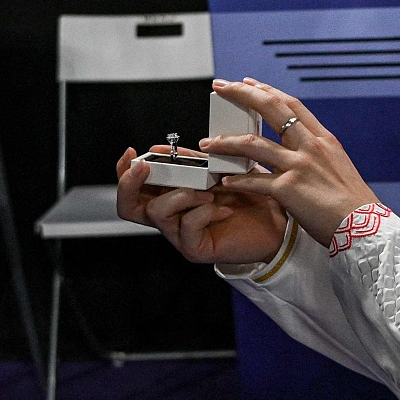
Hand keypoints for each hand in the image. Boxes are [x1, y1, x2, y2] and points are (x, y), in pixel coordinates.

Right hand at [115, 148, 288, 265]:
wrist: (276, 220)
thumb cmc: (247, 194)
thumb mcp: (214, 169)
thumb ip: (188, 162)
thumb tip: (159, 150)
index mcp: (169, 196)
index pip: (132, 189)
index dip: (124, 171)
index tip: (133, 152)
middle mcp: (170, 217)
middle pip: (128, 207)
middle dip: (130, 184)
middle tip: (146, 168)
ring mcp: (180, 235)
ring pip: (157, 213)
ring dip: (181, 194)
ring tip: (207, 190)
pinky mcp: (196, 249)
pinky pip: (187, 226)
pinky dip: (205, 211)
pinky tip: (225, 208)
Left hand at [203, 79, 378, 246]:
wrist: (365, 227)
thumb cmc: (353, 204)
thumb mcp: (338, 168)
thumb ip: (317, 156)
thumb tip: (300, 154)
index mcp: (323, 140)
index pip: (291, 104)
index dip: (267, 90)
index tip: (248, 82)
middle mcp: (310, 146)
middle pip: (271, 109)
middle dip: (242, 94)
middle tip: (221, 87)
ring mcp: (299, 166)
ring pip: (253, 143)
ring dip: (226, 141)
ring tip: (209, 143)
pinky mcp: (289, 189)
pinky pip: (254, 180)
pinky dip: (237, 179)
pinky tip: (224, 180)